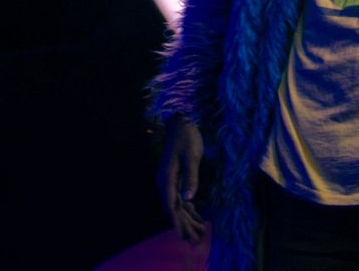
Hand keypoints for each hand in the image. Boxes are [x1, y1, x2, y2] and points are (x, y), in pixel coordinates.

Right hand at [157, 116, 208, 242]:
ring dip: (184, 216)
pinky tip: (194, 213)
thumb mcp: (192, 157)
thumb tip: (187, 199)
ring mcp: (169, 178)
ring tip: (194, 230)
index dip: (175, 219)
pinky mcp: (175, 175)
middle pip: (171, 206)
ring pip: (175, 202)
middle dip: (181, 222)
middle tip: (191, 238)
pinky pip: (178, 195)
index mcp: (166, 177)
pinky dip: (186, 206)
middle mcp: (164, 180)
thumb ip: (191, 178)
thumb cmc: (187, 137)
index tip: (181, 233)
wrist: (181, 121)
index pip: (169, 203)